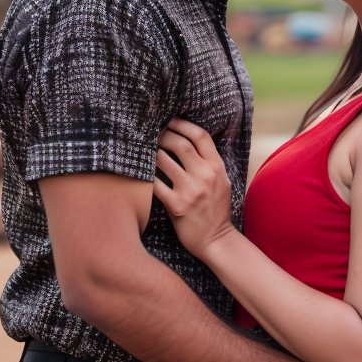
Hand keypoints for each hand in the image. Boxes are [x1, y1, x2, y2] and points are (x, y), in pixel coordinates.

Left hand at [153, 118, 233, 259]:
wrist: (217, 240)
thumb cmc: (216, 209)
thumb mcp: (221, 182)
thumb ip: (209, 163)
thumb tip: (189, 142)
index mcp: (217, 167)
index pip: (200, 135)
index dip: (182, 124)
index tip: (170, 121)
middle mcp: (206, 175)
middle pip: (180, 143)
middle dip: (163, 135)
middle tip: (152, 134)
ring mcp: (191, 190)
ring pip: (164, 160)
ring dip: (151, 153)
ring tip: (144, 151)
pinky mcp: (177, 205)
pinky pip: (156, 184)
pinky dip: (146, 176)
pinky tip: (140, 172)